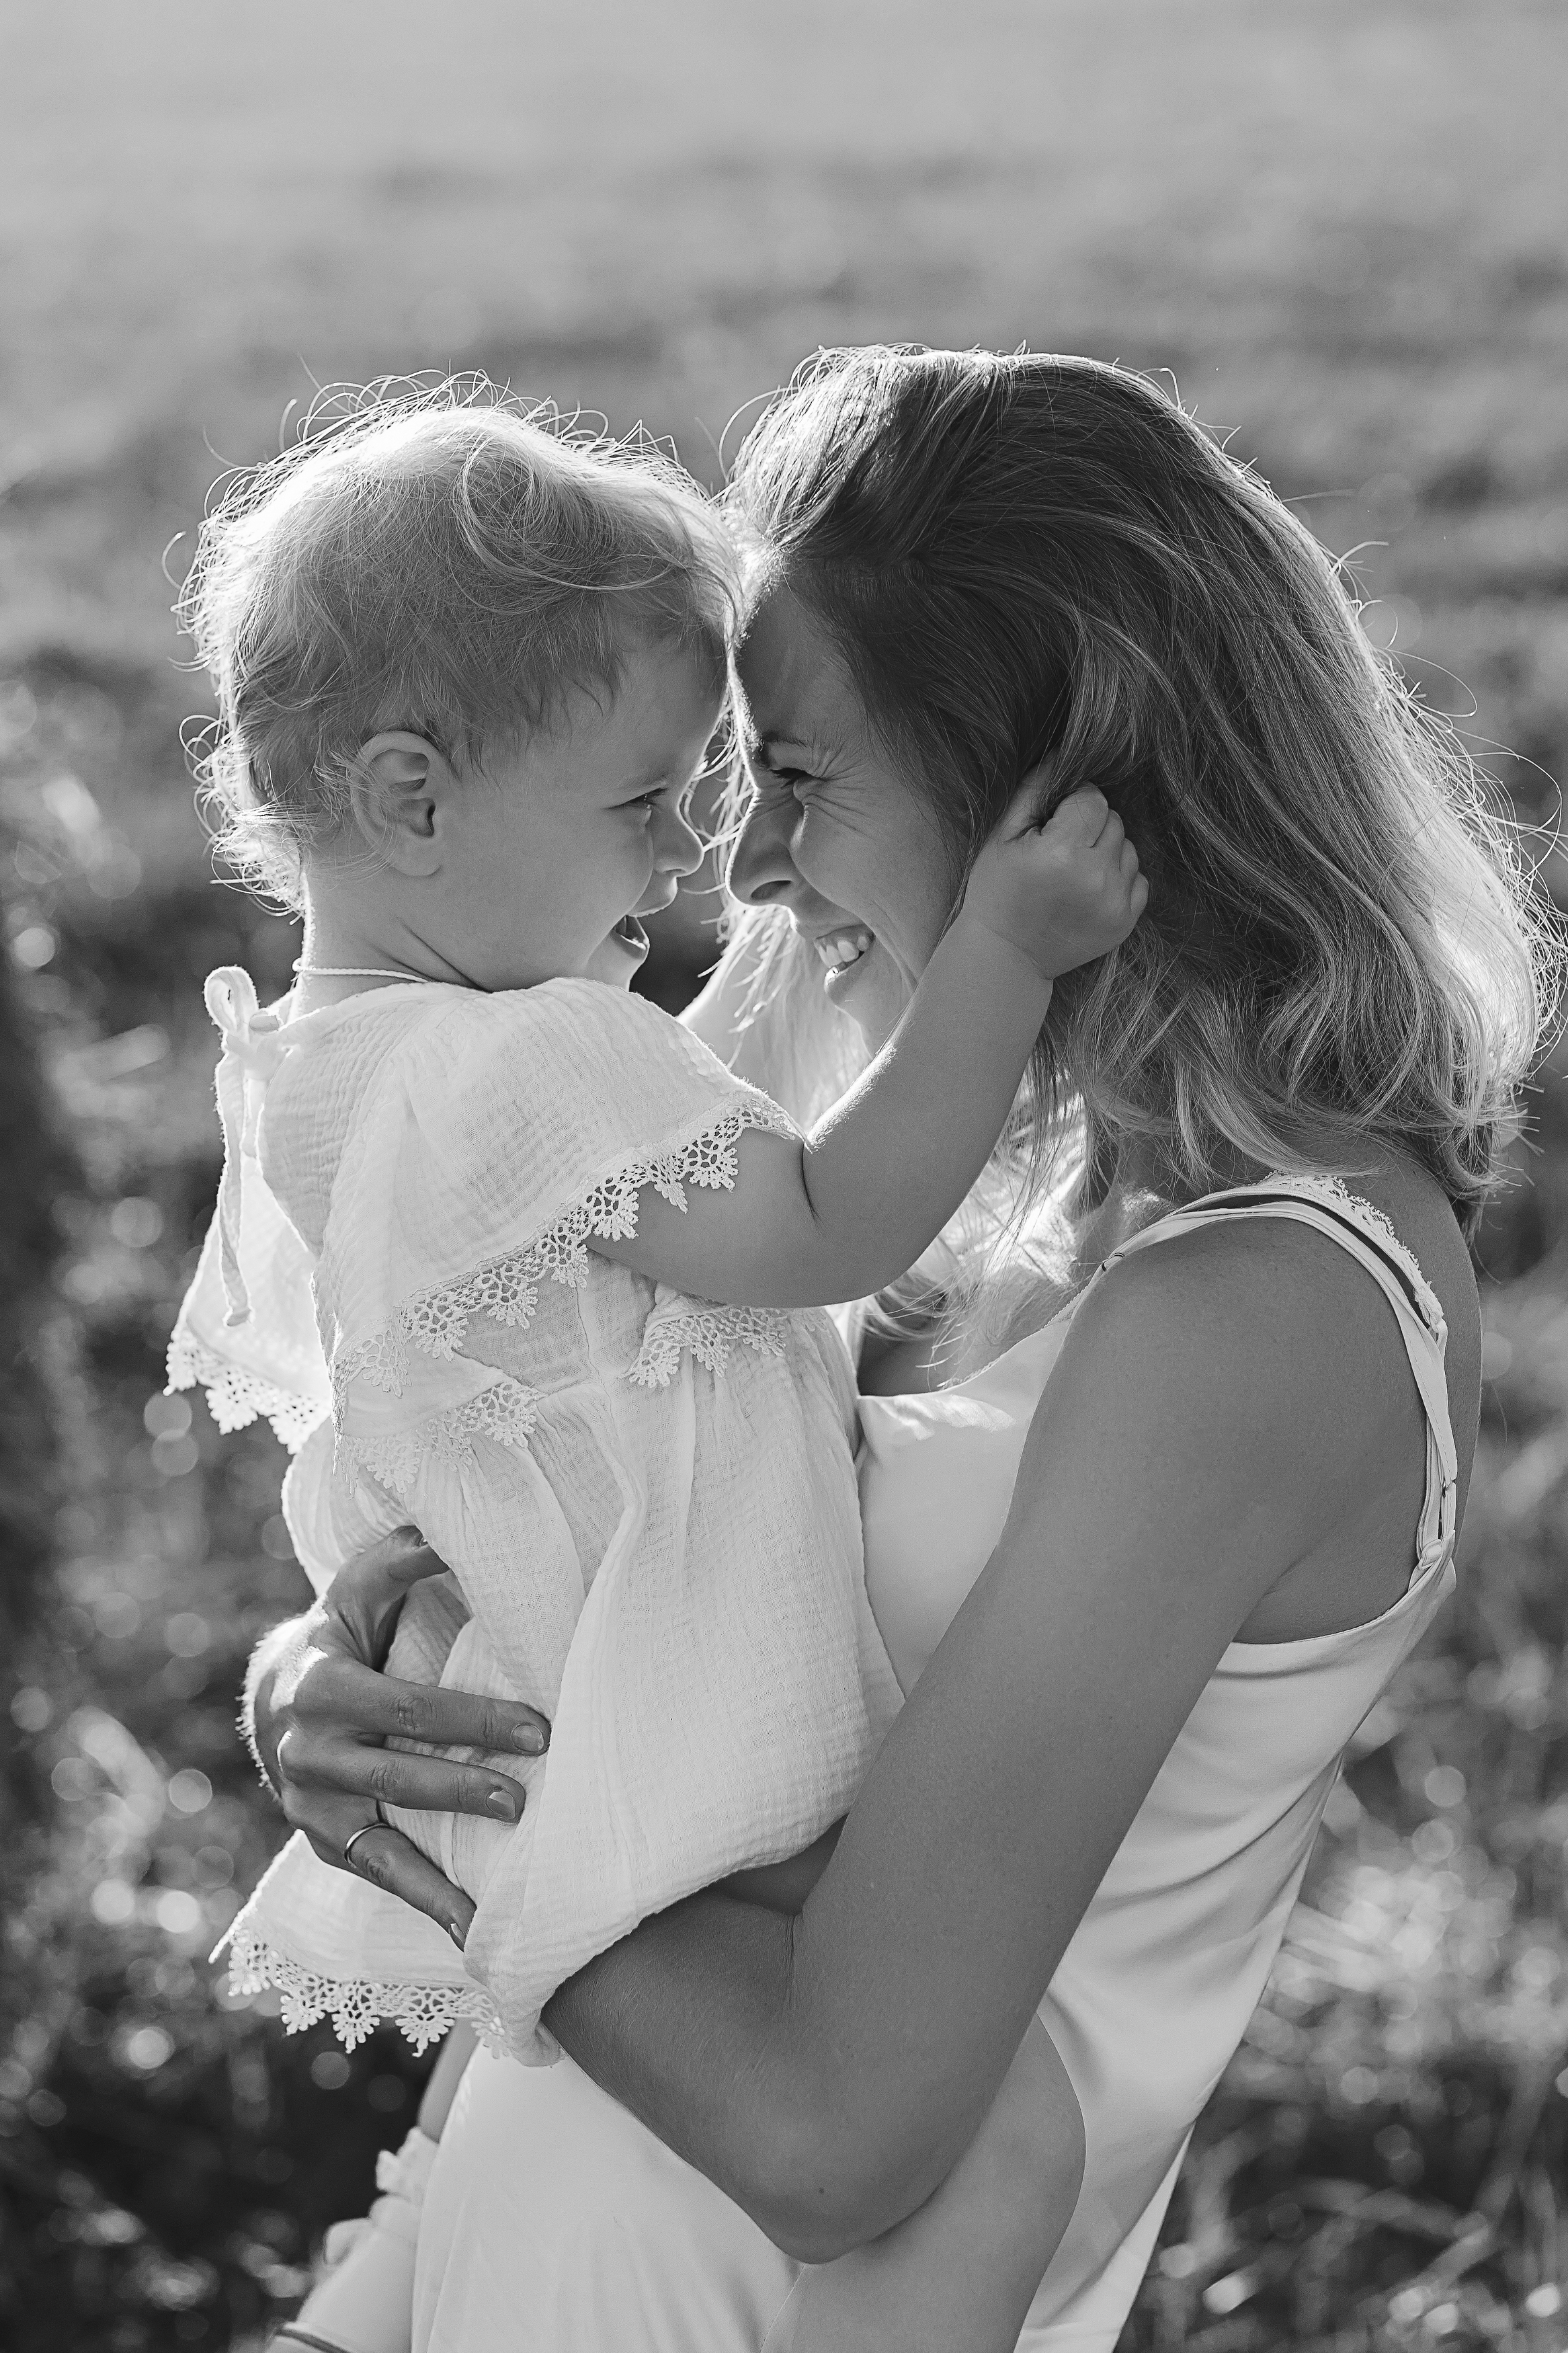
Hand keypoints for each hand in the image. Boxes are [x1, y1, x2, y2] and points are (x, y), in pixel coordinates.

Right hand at [251, 1529, 550, 1946]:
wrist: (277, 1694)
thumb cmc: (344, 1631)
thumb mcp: (362, 1587)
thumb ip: (404, 1555)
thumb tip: (452, 1527)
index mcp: (323, 1686)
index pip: (406, 1707)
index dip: (472, 1719)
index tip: (540, 1729)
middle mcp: (308, 1753)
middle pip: (397, 1776)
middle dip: (465, 1787)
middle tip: (528, 1799)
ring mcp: (312, 1807)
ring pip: (382, 1844)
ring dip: (443, 1872)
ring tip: (502, 1895)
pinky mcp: (324, 1844)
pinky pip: (379, 1879)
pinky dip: (427, 1908)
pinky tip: (477, 1939)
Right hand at [958, 775, 1146, 982]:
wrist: (1006, 958)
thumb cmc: (997, 892)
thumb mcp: (1002, 836)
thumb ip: (1034, 789)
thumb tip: (1063, 752)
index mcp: (1063, 853)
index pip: (1093, 799)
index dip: (1072, 804)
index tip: (1051, 824)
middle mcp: (1095, 878)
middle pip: (1114, 821)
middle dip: (1089, 827)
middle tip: (1058, 851)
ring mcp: (1114, 903)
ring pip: (1129, 848)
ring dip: (1105, 851)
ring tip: (1072, 872)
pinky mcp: (1125, 922)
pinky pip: (1139, 878)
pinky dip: (1118, 877)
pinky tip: (1087, 890)